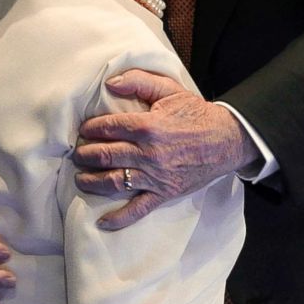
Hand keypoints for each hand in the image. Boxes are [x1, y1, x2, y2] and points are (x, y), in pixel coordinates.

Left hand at [73, 69, 258, 230]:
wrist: (226, 139)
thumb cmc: (196, 113)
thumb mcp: (170, 89)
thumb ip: (139, 81)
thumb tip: (110, 84)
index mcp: (148, 125)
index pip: (108, 127)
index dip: (91, 128)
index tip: (84, 130)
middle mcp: (148, 153)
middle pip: (105, 155)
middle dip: (85, 155)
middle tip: (77, 153)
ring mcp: (155, 176)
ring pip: (114, 181)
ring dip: (92, 181)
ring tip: (80, 178)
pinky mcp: (164, 193)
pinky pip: (138, 209)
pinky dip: (119, 218)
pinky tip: (103, 222)